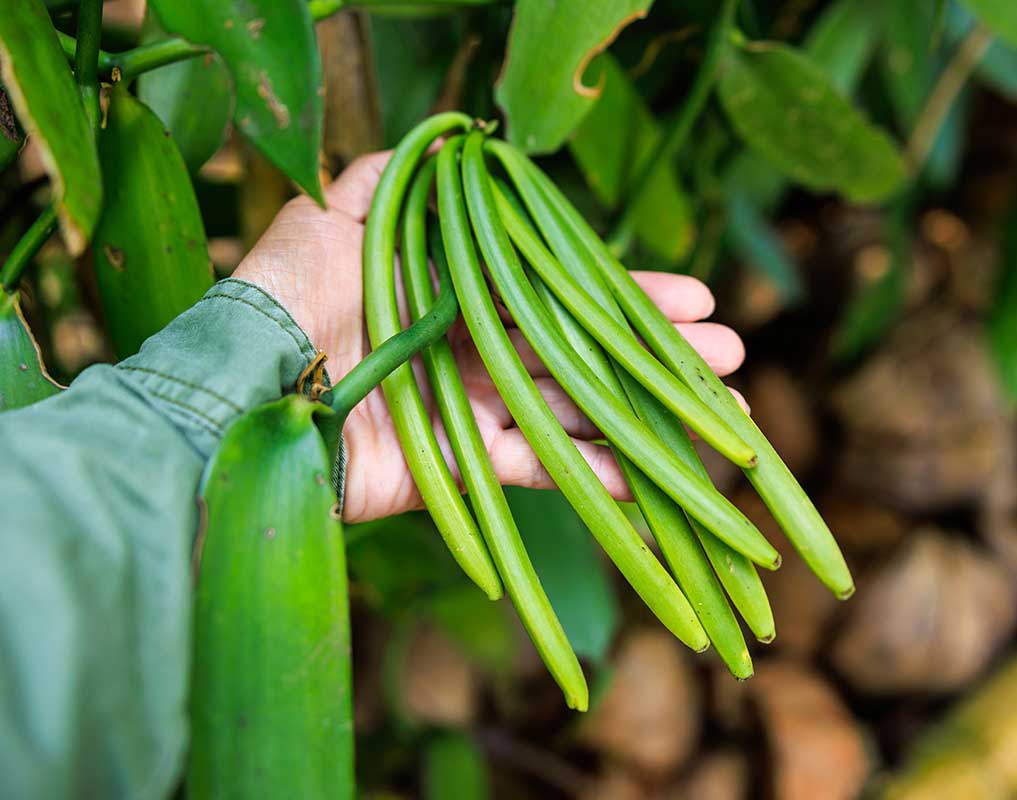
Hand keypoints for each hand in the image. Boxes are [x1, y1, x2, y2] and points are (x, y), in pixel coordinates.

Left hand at [233, 151, 746, 522]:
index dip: (626, 295)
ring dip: (648, 411)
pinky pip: (542, 471)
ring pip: (577, 409)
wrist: (243, 394)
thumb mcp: (337, 212)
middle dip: (658, 354)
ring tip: (722, 408)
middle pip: (582, 351)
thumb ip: (394, 178)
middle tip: (732, 354)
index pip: (558, 291)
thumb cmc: (290, 295)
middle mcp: (472, 351)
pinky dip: (598, 475)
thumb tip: (450, 143)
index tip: (693, 296)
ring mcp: (471, 412)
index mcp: (455, 292)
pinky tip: (655, 473)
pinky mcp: (461, 470)